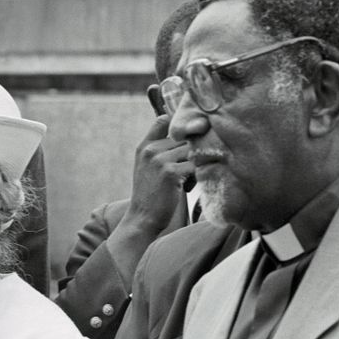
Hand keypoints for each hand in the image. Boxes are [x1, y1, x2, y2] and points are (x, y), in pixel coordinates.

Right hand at [124, 114, 193, 233]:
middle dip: (190, 154)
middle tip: (185, 172)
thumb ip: (159, 149)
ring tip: (186, 180)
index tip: (184, 139)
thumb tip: (185, 134)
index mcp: (144, 146)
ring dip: (194, 165)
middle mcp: (151, 149)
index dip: (178, 127)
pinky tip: (187, 187)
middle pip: (184, 139)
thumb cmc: (150, 194)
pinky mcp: (171, 172)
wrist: (142, 217)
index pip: (164, 120)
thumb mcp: (147, 167)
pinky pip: (195, 165)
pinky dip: (196, 176)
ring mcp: (160, 159)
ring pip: (192, 151)